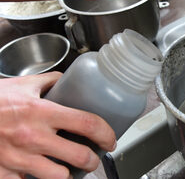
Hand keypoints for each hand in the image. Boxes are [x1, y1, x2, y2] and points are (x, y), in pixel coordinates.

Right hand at [0, 72, 115, 178]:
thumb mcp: (24, 84)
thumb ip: (49, 81)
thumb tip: (67, 80)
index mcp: (42, 112)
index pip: (87, 123)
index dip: (106, 133)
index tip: (110, 139)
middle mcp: (33, 137)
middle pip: (79, 156)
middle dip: (92, 161)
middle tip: (92, 158)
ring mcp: (18, 158)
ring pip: (58, 177)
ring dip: (68, 175)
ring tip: (69, 169)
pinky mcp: (4, 172)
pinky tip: (39, 173)